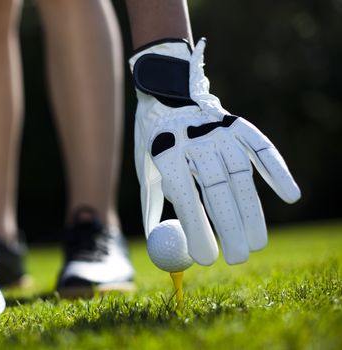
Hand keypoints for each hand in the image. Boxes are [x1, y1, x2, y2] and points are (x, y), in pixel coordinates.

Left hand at [130, 38, 300, 264]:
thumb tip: (159, 242)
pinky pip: (260, 148)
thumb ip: (153, 205)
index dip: (197, 229)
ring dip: (252, 211)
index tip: (207, 258)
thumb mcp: (146, 171)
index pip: (185, 196)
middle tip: (238, 258)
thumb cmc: (154, 141)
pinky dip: (276, 171)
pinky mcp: (236, 124)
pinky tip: (289, 195)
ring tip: (257, 243)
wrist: (166, 94)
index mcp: (166, 153)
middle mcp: (194, 140)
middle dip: (230, 228)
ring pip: (241, 174)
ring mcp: (217, 130)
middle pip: (216, 189)